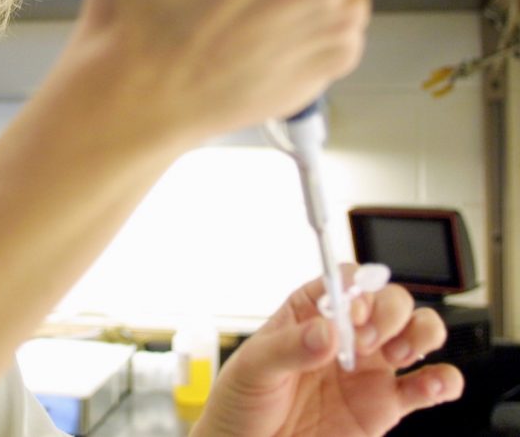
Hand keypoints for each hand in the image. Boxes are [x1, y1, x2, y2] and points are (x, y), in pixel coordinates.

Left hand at [194, 266, 464, 436]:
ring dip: (421, 334)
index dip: (357, 287)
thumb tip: (326, 332)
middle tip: (367, 342)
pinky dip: (444, 380)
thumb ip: (287, 348)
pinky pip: (428, 386)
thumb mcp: (253, 368)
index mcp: (308, 314)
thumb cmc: (242, 403)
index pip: (345, 281)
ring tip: (396, 356)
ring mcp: (368, 369)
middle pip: (389, 300)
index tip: (354, 310)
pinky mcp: (386, 406)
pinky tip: (431, 383)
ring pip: (417, 333)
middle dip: (389, 312)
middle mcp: (345, 336)